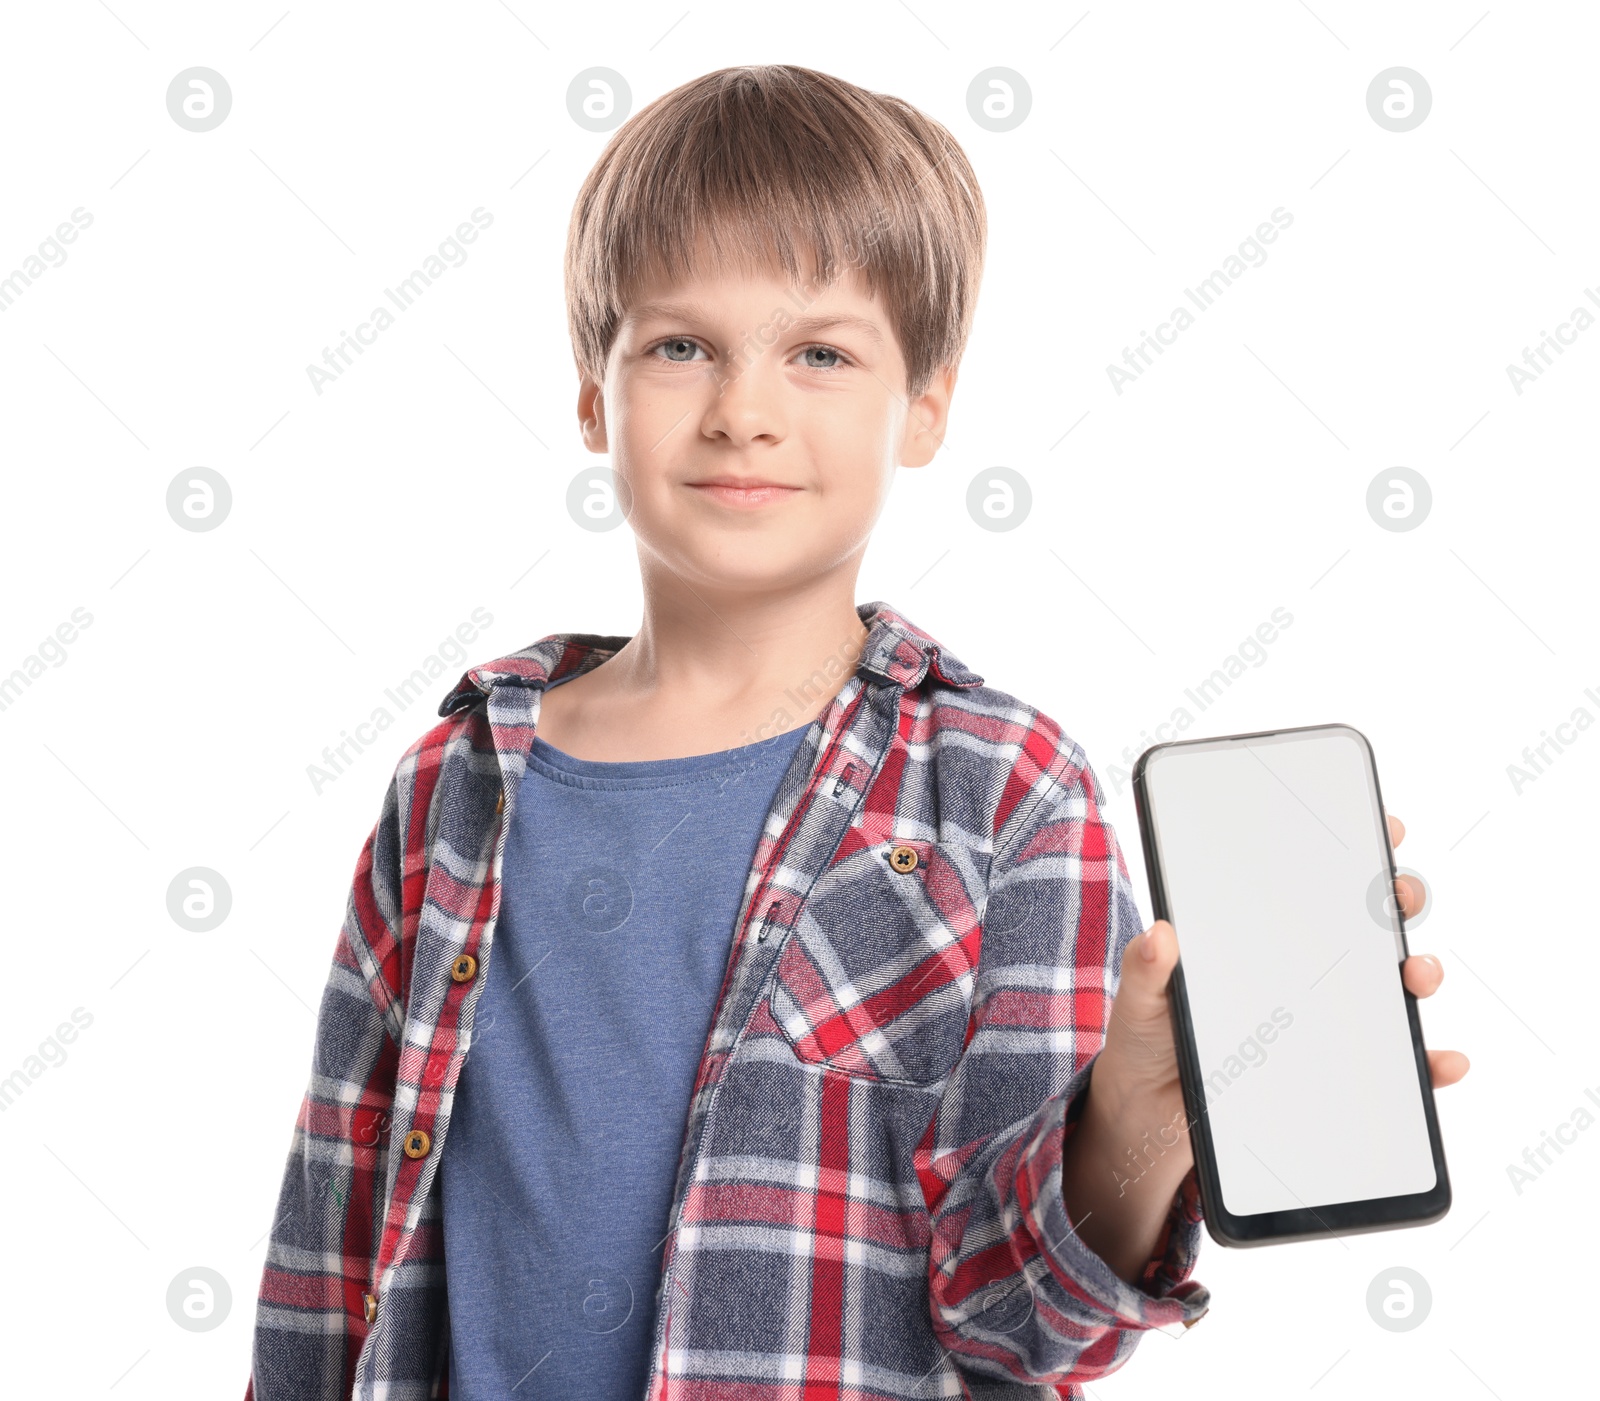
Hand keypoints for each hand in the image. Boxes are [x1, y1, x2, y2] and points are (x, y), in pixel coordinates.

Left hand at [1099, 810, 1468, 1112]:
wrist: (1152, 1114)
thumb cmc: (1148, 1041)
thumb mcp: (1140, 1001)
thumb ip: (1146, 970)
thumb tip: (1160, 934)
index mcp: (1256, 940)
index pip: (1310, 885)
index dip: (1350, 852)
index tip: (1379, 828)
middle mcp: (1299, 972)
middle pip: (1364, 926)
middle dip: (1395, 900)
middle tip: (1398, 895)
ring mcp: (1323, 1020)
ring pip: (1389, 988)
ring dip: (1419, 974)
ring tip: (1415, 975)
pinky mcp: (1336, 1072)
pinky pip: (1396, 1067)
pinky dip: (1427, 1064)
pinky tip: (1442, 1062)